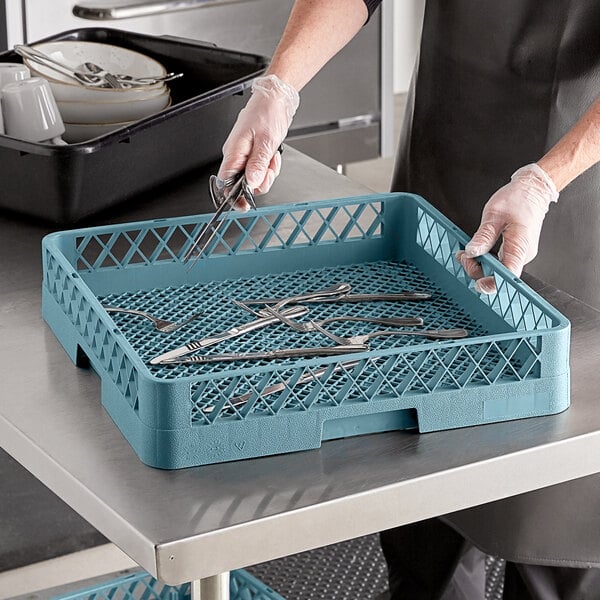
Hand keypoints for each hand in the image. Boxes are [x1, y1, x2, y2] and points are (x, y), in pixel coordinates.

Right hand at [217, 74, 298, 207]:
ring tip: (272, 157)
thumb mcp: (266, 141)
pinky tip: (272, 155)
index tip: (244, 205)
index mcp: (233, 152)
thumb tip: (251, 183)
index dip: (233, 197)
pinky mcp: (252, 154)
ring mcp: (244, 155)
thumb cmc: (267, 114)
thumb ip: (258, 165)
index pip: (225, 183)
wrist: (274, 99)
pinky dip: (269, 167)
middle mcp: (235, 156)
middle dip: (259, 181)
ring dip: (267, 173)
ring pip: (253, 179)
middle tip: (269, 168)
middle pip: (242, 184)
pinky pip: (260, 170)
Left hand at [456, 163, 558, 292]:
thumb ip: (483, 236)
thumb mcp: (494, 215)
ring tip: (466, 252)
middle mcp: (522, 254)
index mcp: (520, 246)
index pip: (509, 274)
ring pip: (497, 269)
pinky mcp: (515, 251)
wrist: (533, 190)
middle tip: (463, 256)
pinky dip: (485, 259)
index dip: (493, 283)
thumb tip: (472, 252)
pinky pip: (498, 262)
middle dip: (477, 268)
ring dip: (478, 264)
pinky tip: (475, 251)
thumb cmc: (519, 199)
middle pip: (498, 274)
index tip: (478, 284)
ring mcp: (519, 254)